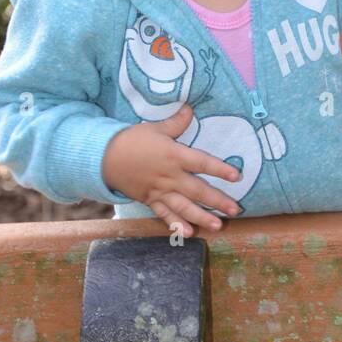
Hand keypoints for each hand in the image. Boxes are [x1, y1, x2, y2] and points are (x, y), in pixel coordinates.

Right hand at [102, 103, 243, 235]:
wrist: (104, 158)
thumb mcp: (155, 127)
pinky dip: (177, 225)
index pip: (202, 163)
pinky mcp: (150, 200)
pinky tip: (188, 233)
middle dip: (218, 200)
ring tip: (218, 225)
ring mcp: (160, 191)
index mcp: (174, 156)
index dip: (220, 169)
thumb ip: (176, 122)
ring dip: (202, 217)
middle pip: (198, 190)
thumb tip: (190, 108)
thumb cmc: (132, 140)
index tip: (237, 176)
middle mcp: (170, 176)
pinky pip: (165, 215)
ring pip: (184, 207)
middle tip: (236, 209)